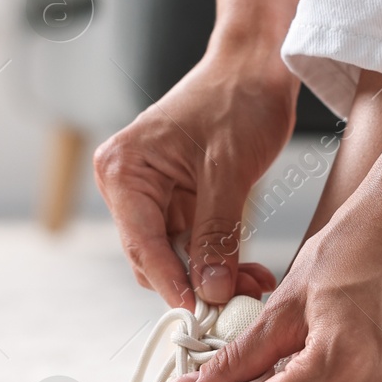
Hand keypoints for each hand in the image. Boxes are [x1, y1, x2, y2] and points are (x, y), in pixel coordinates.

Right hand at [94, 39, 296, 306]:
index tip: (200, 315)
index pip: (142, 243)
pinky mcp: (178, 200)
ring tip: (253, 286)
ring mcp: (152, 194)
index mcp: (124, 169)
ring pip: (177, 258)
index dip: (172, 283)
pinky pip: (194, 244)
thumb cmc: (237, 99)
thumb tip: (210, 290)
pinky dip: (220, 260)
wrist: (257, 66)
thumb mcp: (228, 172)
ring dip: (213, 276)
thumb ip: (216, 234)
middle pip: (154, 258)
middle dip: (197, 283)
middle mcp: (128, 184)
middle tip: (239, 303)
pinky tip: (249, 271)